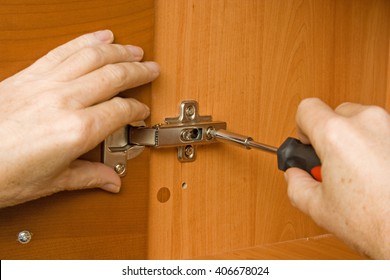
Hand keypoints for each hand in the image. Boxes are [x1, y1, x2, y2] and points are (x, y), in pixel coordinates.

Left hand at [0, 30, 159, 207]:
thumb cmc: (0, 174)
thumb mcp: (51, 182)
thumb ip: (88, 177)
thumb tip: (110, 181)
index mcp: (77, 130)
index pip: (121, 110)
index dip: (137, 110)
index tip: (142, 111)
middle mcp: (64, 101)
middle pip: (114, 76)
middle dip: (138, 71)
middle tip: (152, 68)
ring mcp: (45, 84)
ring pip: (92, 56)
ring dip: (118, 51)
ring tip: (133, 49)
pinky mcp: (28, 76)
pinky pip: (63, 51)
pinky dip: (85, 41)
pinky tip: (98, 38)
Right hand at [285, 98, 389, 258]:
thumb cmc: (375, 221)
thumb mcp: (318, 207)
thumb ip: (296, 184)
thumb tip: (295, 175)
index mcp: (337, 135)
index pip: (307, 108)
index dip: (301, 126)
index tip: (307, 143)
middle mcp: (367, 123)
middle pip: (336, 113)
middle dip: (330, 135)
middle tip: (332, 162)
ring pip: (361, 121)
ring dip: (354, 139)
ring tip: (356, 170)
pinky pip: (382, 132)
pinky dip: (374, 145)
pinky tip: (374, 171)